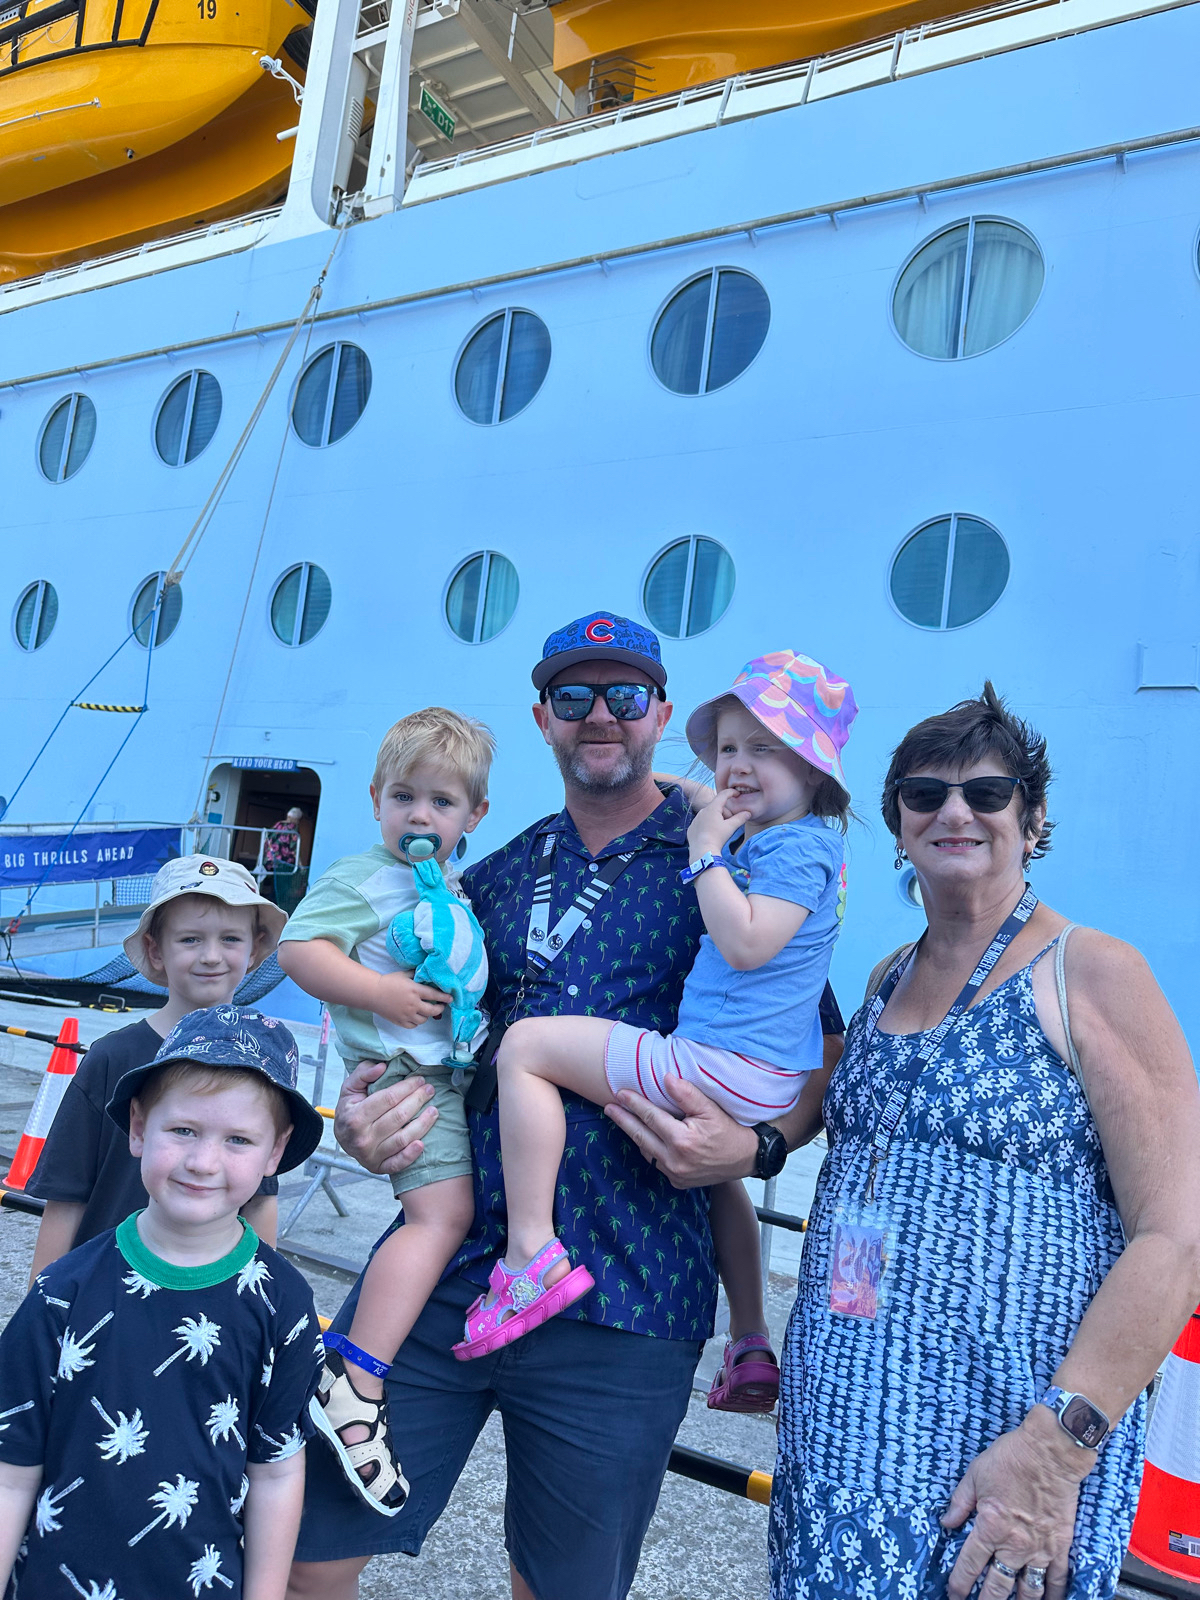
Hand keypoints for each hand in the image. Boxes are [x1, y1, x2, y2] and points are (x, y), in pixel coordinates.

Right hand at [334, 1060, 439, 1174]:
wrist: (341, 1138)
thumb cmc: (349, 1110)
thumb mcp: (350, 1088)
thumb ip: (363, 1073)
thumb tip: (382, 1065)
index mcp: (355, 1116)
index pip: (388, 1099)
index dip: (407, 1087)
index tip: (419, 1080)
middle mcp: (363, 1137)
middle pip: (399, 1117)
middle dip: (418, 1100)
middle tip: (429, 1090)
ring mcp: (371, 1155)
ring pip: (403, 1138)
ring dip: (423, 1124)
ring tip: (434, 1110)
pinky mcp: (378, 1167)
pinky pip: (397, 1163)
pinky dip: (410, 1155)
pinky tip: (422, 1144)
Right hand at [374, 969, 451, 1028]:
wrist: (373, 993)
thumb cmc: (389, 981)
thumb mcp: (405, 974)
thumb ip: (417, 975)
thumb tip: (428, 974)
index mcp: (415, 990)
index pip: (434, 995)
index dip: (444, 997)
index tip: (451, 998)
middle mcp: (412, 1004)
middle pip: (432, 1010)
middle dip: (440, 1008)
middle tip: (441, 1006)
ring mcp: (406, 1014)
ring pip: (424, 1019)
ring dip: (427, 1015)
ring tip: (426, 1010)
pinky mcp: (400, 1021)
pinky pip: (414, 1025)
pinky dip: (417, 1021)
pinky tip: (416, 1016)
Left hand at [603, 1076, 758, 1186]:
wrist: (747, 1158)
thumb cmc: (730, 1130)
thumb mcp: (711, 1109)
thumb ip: (687, 1094)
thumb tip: (666, 1078)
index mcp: (682, 1141)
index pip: (651, 1118)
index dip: (634, 1104)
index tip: (620, 1093)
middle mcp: (675, 1161)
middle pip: (641, 1136)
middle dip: (623, 1120)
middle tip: (609, 1107)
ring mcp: (675, 1174)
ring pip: (646, 1151)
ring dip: (634, 1135)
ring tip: (622, 1119)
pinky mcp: (678, 1182)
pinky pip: (656, 1162)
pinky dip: (649, 1148)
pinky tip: (644, 1137)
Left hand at [686, 789, 751, 857]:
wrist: (702, 851)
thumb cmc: (717, 837)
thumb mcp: (730, 827)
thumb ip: (740, 818)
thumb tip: (748, 813)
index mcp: (712, 808)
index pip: (723, 795)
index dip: (731, 793)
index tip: (737, 794)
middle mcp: (702, 811)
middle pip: (717, 807)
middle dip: (726, 813)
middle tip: (730, 823)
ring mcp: (695, 819)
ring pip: (709, 815)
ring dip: (717, 819)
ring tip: (721, 831)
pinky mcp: (692, 828)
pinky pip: (702, 823)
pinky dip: (708, 825)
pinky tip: (711, 834)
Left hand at [943, 1409, 1092, 1599]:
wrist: (1050, 1451)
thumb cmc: (1011, 1458)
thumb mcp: (975, 1474)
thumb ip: (960, 1502)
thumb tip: (946, 1523)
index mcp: (990, 1526)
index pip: (970, 1564)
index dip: (960, 1583)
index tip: (954, 1594)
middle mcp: (1014, 1544)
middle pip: (998, 1585)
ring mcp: (1040, 1548)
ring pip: (1028, 1590)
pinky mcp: (1061, 1545)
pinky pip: (1058, 1579)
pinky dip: (1053, 1596)